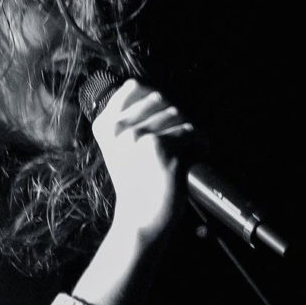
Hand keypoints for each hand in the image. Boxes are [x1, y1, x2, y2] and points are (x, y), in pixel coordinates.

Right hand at [92, 78, 194, 242]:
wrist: (141, 218)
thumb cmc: (136, 182)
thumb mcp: (119, 147)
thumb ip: (128, 118)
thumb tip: (154, 90)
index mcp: (105, 126)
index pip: (134, 86)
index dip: (153, 99)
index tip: (159, 120)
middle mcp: (118, 129)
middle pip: (161, 98)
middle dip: (175, 117)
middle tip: (175, 143)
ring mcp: (139, 137)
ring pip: (179, 114)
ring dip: (188, 133)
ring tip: (183, 154)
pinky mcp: (162, 147)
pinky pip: (193, 132)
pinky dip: (200, 145)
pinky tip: (192, 160)